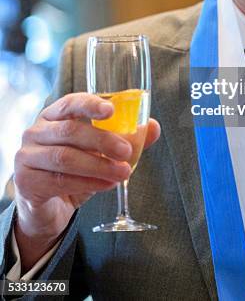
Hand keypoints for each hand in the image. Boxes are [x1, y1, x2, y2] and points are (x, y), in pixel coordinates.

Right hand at [13, 92, 160, 270]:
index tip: (111, 110)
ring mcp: (26, 156)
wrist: (47, 208)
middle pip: (71, 131)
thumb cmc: (74, 171)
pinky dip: (87, 183)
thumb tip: (153, 127)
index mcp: (53, 116)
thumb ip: (125, 138)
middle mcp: (36, 132)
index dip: (90, 104)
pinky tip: (106, 185)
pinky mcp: (25, 181)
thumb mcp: (99, 154)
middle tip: (127, 151)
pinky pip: (59, 181)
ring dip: (99, 166)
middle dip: (103, 140)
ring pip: (65, 158)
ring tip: (122, 172)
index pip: (70, 102)